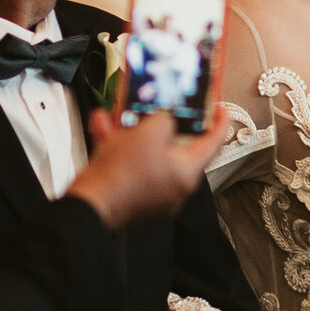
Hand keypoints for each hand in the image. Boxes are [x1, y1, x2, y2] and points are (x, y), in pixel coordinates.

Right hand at [65, 109, 231, 231]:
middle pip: (179, 148)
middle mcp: (175, 187)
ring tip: (123, 112)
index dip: (220, 121)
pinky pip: (131, 164)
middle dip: (166, 123)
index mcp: (187, 173)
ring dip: (135, 131)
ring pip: (149, 153)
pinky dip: (120, 146)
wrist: (89, 204)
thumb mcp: (150, 131)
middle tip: (164, 107)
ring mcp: (154, 194)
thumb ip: (166, 120)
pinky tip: (102, 125)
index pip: (214, 144)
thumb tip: (166, 120)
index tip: (220, 108)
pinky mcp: (134, 196)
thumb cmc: (121, 173)